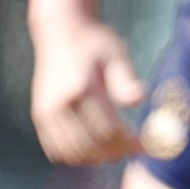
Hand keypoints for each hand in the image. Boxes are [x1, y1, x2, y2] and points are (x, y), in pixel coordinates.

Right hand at [30, 15, 146, 165]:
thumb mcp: (115, 54)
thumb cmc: (93, 42)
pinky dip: (78, 155)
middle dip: (118, 152)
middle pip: (92, 146)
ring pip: (74, 153)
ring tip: (117, 148)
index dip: (132, 143)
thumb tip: (140, 100)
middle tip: (137, 149)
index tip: (150, 146)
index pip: (109, 130)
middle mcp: (57, 104)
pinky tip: (95, 146)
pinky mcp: (39, 116)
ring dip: (98, 157)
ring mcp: (45, 112)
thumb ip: (125, 79)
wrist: (58, 31)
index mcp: (79, 89)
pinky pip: (58, 150)